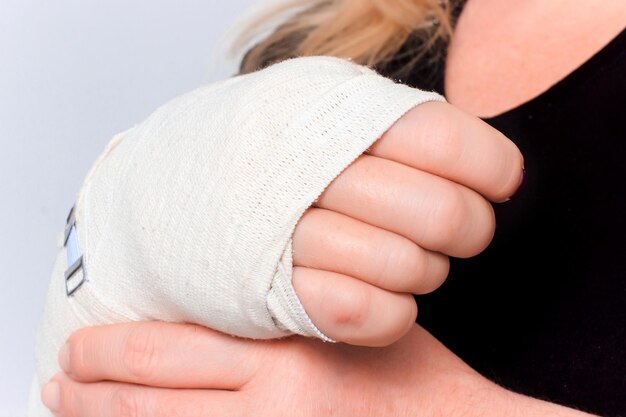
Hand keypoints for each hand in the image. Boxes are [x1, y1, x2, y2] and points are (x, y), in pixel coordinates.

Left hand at [41, 321, 594, 416]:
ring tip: (69, 409)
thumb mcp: (344, 330)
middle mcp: (271, 414)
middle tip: (57, 379)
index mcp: (288, 362)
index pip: (168, 352)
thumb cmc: (414, 382)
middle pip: (147, 402)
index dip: (109, 350)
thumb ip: (282, 322)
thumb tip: (213, 317)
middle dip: (88, 391)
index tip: (78, 344)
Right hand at [292, 101, 523, 345]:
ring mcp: (286, 233)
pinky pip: (361, 312)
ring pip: (403, 266)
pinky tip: (389, 296)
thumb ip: (412, 127)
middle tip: (459, 228)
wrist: (195, 183)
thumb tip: (505, 173)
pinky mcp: (273, 290)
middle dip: (472, 228)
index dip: (491, 167)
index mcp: (334, 115)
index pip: (443, 139)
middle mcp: (310, 171)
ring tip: (410, 259)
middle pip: (440, 213)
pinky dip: (394, 313)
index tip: (497, 182)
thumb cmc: (288, 152)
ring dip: (426, 271)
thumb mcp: (338, 108)